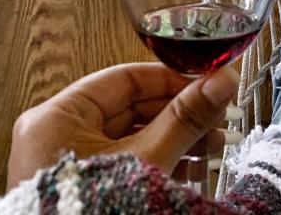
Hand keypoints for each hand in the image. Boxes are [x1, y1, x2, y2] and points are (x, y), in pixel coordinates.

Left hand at [6, 63, 239, 189]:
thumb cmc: (93, 213)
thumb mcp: (148, 160)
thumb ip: (186, 118)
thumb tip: (221, 82)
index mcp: (59, 116)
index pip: (127, 79)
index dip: (173, 79)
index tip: (208, 84)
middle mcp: (59, 134)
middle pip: (133, 107)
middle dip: (182, 113)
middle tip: (219, 115)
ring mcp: (71, 161)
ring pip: (134, 134)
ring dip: (178, 137)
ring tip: (214, 144)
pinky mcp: (85, 184)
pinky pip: (126, 160)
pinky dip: (160, 159)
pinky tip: (193, 166)